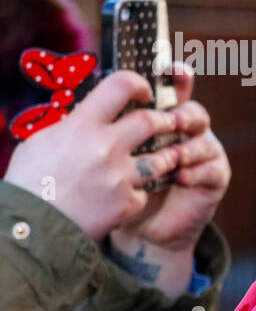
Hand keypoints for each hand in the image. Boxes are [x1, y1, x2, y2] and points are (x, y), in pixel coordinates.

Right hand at [3, 69, 187, 241]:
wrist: (29, 226)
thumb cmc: (30, 182)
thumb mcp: (42, 141)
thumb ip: (72, 126)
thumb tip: (89, 115)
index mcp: (82, 126)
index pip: (121, 86)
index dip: (139, 84)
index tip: (145, 92)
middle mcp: (105, 147)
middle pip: (152, 121)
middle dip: (166, 120)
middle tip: (170, 123)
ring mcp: (120, 176)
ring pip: (163, 159)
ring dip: (165, 158)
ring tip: (161, 160)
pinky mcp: (127, 203)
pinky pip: (145, 193)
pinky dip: (137, 195)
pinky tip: (124, 198)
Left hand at [109, 64, 229, 296]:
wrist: (144, 226)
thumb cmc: (127, 185)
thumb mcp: (119, 154)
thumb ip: (117, 129)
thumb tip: (97, 103)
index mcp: (167, 119)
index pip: (176, 90)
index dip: (178, 77)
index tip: (171, 69)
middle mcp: (190, 132)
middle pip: (195, 112)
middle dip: (185, 114)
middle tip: (173, 120)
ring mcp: (206, 153)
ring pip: (204, 141)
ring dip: (187, 148)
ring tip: (172, 158)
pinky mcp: (216, 178)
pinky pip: (212, 169)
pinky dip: (196, 172)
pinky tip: (180, 178)